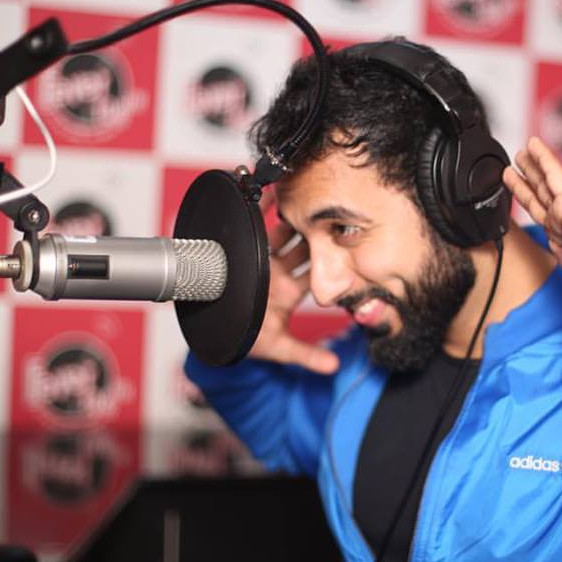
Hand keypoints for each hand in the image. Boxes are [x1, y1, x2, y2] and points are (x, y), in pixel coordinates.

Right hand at [249, 192, 339, 373]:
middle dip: (316, 232)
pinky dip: (261, 209)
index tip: (348, 244)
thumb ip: (307, 355)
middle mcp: (280, 272)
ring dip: (293, 216)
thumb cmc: (246, 339)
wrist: (213, 334)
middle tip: (330, 214)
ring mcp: (262, 260)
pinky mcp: (242, 250)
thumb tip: (334, 367)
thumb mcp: (279, 349)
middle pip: (304, 246)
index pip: (319, 271)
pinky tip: (269, 195)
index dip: (334, 259)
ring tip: (306, 200)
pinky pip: (254, 226)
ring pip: (282, 232)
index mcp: (292, 290)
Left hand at [503, 137, 561, 374]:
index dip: (540, 217)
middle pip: (545, 205)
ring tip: (517, 153)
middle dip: (530, 188)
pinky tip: (530, 146)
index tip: (530, 206)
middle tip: (515, 171)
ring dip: (532, 170)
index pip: (552, 231)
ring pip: (547, 188)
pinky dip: (543, 161)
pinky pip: (555, 179)